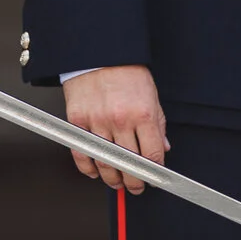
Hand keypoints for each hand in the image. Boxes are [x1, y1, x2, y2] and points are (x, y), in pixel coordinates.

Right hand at [63, 65, 167, 193]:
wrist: (100, 52)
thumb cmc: (127, 71)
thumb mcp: (151, 95)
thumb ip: (158, 124)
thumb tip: (162, 149)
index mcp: (142, 113)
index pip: (151, 155)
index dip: (155, 173)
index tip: (155, 178)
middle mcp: (120, 119)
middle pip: (128, 164)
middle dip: (134, 182)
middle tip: (136, 187)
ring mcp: (97, 121)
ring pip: (105, 163)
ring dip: (112, 179)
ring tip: (117, 182)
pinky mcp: (77, 121)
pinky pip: (82, 154)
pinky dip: (88, 169)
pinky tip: (95, 172)